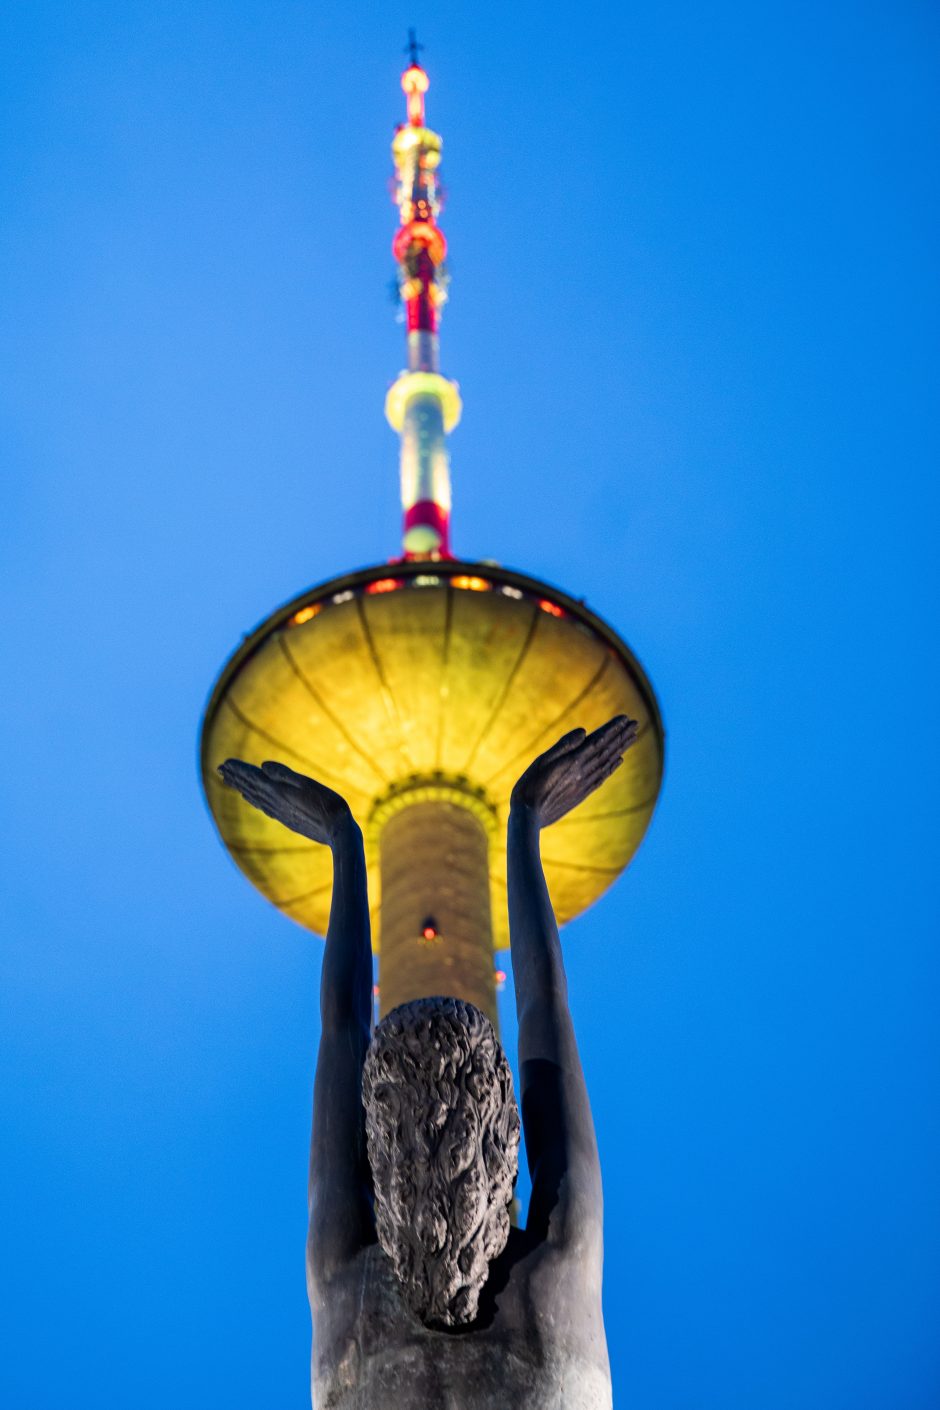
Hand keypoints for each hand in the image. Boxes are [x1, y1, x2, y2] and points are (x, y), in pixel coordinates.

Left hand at [218, 759, 353, 846]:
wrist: (339, 833)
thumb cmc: (329, 806)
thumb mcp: (308, 784)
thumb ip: (285, 775)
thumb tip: (262, 766)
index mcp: (280, 791)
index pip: (253, 777)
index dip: (238, 770)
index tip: (223, 764)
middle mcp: (276, 803)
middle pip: (251, 787)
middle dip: (236, 777)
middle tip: (220, 770)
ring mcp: (282, 812)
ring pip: (256, 797)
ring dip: (243, 787)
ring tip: (232, 782)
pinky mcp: (289, 820)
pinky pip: (265, 807)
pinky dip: (255, 800)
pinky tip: (254, 800)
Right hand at [510, 715, 638, 827]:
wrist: (529, 818)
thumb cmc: (529, 787)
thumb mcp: (541, 761)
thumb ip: (563, 746)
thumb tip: (585, 731)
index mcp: (573, 762)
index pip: (598, 741)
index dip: (612, 729)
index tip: (626, 719)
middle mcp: (582, 772)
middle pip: (606, 751)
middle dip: (621, 736)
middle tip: (635, 724)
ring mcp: (583, 784)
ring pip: (607, 762)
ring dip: (620, 748)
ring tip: (632, 737)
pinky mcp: (580, 794)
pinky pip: (601, 777)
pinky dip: (612, 767)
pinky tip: (619, 760)